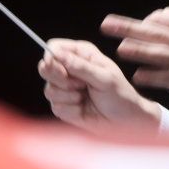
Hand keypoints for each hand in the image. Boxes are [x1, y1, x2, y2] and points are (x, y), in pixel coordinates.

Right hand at [38, 39, 160, 136]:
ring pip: (49, 90)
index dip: (51, 56)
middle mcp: (70, 68)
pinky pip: (55, 106)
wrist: (124, 121)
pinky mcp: (62, 105)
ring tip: (86, 96)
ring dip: (69, 96)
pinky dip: (71, 110)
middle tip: (80, 85)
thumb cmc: (119, 95)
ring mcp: (64, 88)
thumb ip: (80, 66)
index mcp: (82, 54)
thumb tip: (56, 54)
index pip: (55, 47)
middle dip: (60, 79)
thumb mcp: (104, 77)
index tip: (59, 67)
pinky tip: (83, 108)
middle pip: (45, 67)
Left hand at [102, 8, 168, 130]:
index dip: (144, 22)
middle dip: (128, 27)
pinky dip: (149, 76)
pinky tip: (137, 76)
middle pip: (155, 31)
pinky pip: (163, 78)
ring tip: (120, 49)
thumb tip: (161, 12)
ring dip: (137, 50)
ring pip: (159, 53)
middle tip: (107, 25)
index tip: (132, 29)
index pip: (162, 18)